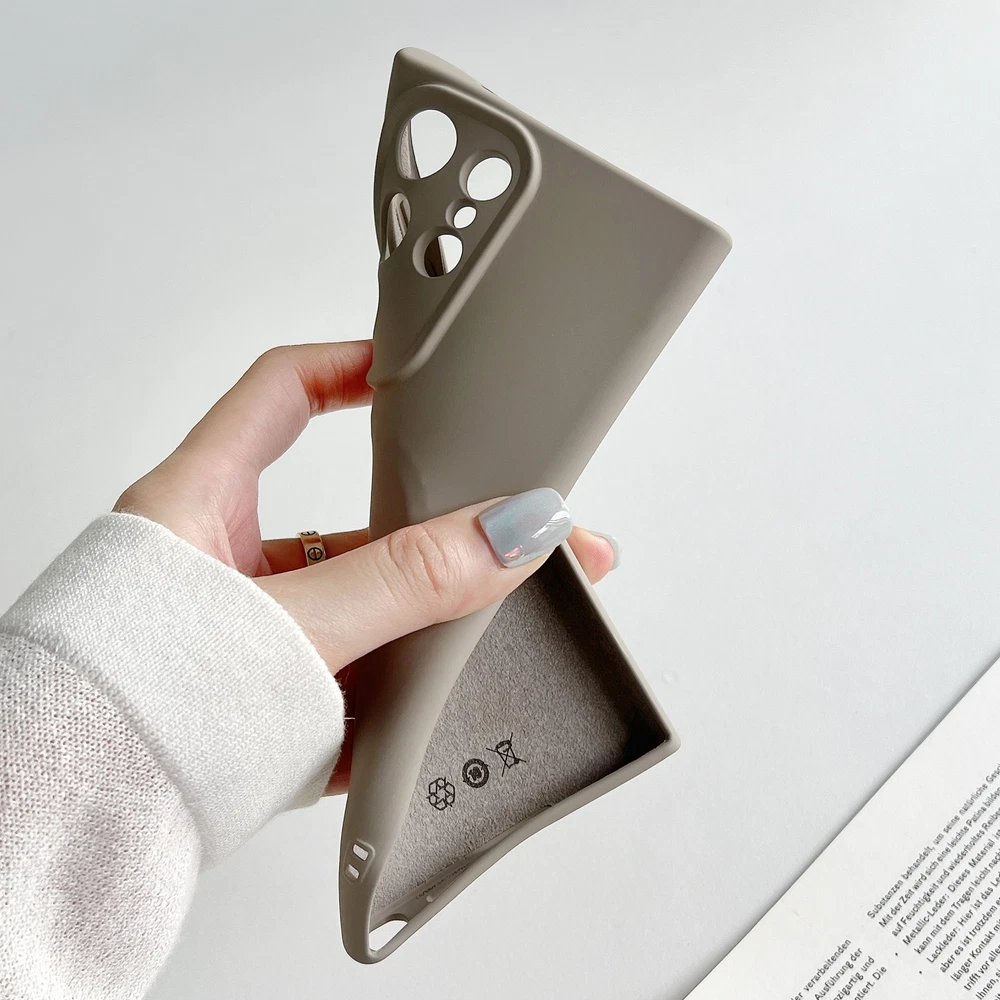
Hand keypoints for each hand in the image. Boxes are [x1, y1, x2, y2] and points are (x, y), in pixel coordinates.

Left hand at [113, 341, 619, 793]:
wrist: (74, 828)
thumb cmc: (125, 708)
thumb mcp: (289, 626)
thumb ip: (404, 580)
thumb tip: (506, 532)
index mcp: (200, 504)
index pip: (281, 392)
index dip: (351, 367)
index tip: (416, 371)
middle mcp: (221, 561)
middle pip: (348, 516)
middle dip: (431, 530)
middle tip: (505, 532)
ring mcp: (243, 631)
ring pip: (354, 603)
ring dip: (417, 622)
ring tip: (487, 630)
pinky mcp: (260, 695)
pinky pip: (346, 671)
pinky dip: (391, 687)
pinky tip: (438, 700)